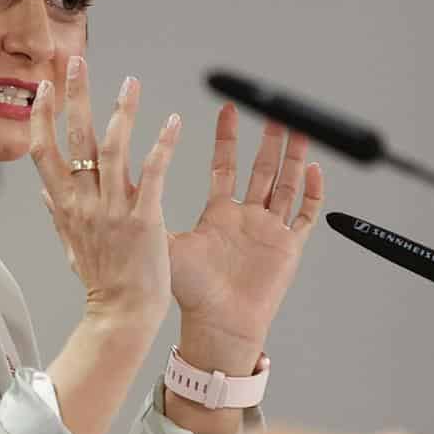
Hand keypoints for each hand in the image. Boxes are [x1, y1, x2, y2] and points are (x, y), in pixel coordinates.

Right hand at [29, 58, 179, 324]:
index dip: (42, 114)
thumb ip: (58, 212)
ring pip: (113, 148)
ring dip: (122, 111)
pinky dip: (162, 145)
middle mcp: (84, 201)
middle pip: (74, 138)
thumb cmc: (98, 281)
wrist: (121, 314)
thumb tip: (44, 190)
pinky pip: (154, 173)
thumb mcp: (69, 244)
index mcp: (64, 204)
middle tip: (74, 61)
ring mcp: (113, 209)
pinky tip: (173, 122)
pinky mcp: (144, 219)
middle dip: (73, 96)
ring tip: (131, 82)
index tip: (44, 86)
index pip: (43, 150)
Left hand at [167, 105, 322, 374]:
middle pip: (261, 168)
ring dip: (292, 156)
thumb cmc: (190, 292)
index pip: (224, 164)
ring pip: (286, 183)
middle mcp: (246, 217)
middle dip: (268, 139)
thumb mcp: (168, 243)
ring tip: (299, 128)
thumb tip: (120, 186)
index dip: (226, 137)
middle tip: (274, 109)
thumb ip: (150, 211)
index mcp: (219, 212)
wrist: (217, 326)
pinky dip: (312, 191)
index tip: (227, 107)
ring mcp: (269, 230)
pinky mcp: (288, 246)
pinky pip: (304, 214)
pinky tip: (313, 168)